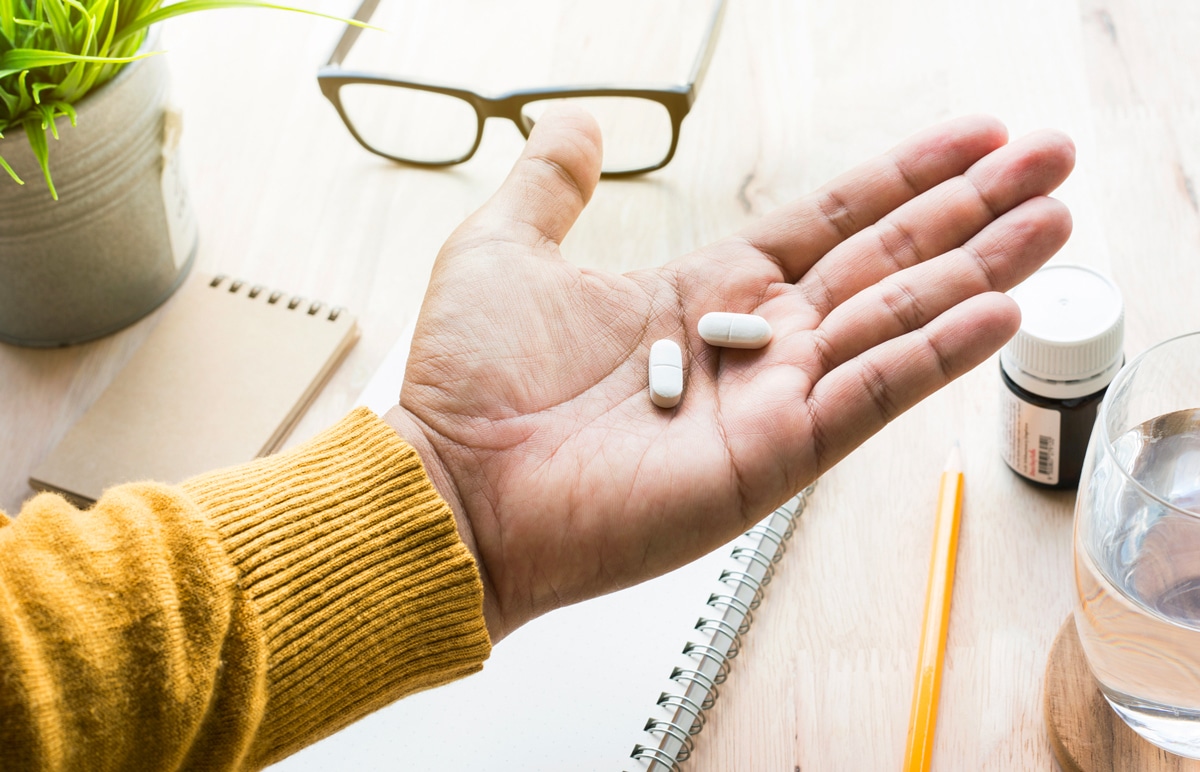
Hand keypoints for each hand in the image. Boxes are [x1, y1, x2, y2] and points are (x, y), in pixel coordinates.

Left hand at [385, 108, 1073, 641]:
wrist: (449, 484)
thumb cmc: (468, 383)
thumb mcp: (508, 247)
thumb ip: (553, 182)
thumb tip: (580, 123)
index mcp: (705, 291)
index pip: (828, 221)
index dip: (902, 178)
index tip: (973, 138)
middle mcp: (751, 344)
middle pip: (884, 263)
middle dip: (970, 211)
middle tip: (1051, 162)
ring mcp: (767, 402)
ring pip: (893, 323)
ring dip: (978, 272)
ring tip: (1053, 223)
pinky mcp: (768, 458)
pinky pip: (866, 398)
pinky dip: (933, 355)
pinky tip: (996, 312)